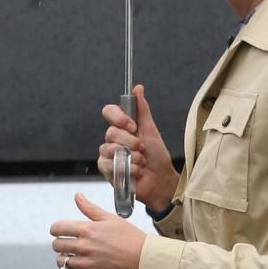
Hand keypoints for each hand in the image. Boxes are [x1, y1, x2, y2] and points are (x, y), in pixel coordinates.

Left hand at [51, 191, 146, 268]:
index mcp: (88, 230)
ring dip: (65, 259)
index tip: (60, 232)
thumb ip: (90, 208)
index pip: (57, 228)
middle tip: (68, 245)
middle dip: (60, 244)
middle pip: (57, 245)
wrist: (146, 260)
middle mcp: (85, 246)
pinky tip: (81, 268)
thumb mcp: (111, 219)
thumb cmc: (132, 239)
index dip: (56, 229)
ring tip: (75, 257)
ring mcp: (87, 264)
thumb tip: (78, 196)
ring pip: (62, 262)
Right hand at [98, 84, 177, 213]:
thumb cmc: (157, 157)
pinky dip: (127, 168)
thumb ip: (142, 110)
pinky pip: (109, 164)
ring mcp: (108, 154)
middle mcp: (113, 139)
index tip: (132, 125)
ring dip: (131, 157)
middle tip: (143, 149)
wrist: (160, 180)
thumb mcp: (151, 130)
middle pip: (110, 132)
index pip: (109, 112)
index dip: (118, 117)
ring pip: (109, 149)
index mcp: (123, 127)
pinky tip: (136, 171)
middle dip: (130, 142)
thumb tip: (138, 87)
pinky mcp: (107, 170)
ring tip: (142, 162)